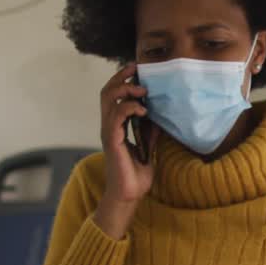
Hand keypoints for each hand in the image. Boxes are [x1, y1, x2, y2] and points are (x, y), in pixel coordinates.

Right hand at [94, 63, 156, 238]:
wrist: (129, 194)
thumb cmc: (137, 174)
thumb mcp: (148, 146)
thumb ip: (149, 130)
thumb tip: (158, 114)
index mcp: (115, 126)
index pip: (113, 96)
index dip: (122, 80)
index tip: (136, 69)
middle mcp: (109, 126)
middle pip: (107, 92)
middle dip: (120, 77)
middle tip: (136, 70)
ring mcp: (108, 132)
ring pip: (109, 99)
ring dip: (126, 90)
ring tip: (143, 91)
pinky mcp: (112, 140)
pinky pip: (116, 116)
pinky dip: (129, 108)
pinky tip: (143, 110)